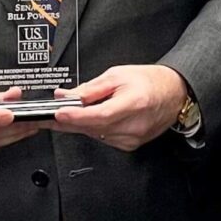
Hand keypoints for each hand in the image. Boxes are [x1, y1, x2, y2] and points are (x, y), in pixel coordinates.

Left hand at [49, 65, 188, 150]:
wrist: (173, 93)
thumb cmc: (149, 82)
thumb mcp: (117, 75)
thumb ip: (90, 88)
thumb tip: (67, 96)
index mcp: (134, 103)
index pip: (100, 115)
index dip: (77, 115)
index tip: (58, 112)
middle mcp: (134, 125)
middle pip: (93, 128)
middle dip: (68, 121)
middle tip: (47, 117)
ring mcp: (133, 138)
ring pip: (95, 135)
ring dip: (80, 125)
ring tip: (68, 114)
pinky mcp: (130, 145)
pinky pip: (104, 138)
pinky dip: (93, 129)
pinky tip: (91, 120)